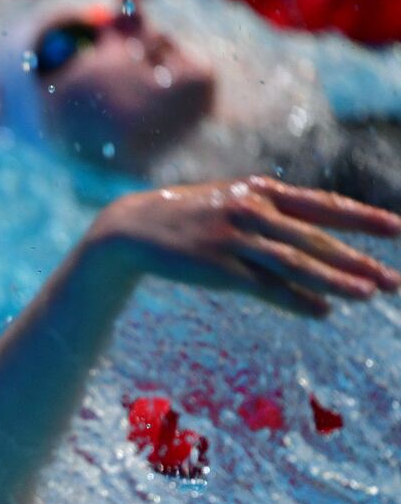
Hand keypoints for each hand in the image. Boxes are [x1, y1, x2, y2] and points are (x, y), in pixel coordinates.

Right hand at [79, 177, 400, 315]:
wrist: (129, 229)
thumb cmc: (185, 218)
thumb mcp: (229, 204)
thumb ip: (270, 214)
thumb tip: (314, 237)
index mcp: (259, 191)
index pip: (322, 205)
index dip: (362, 218)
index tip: (398, 229)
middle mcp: (251, 211)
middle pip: (315, 239)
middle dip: (358, 260)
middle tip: (392, 279)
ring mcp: (233, 239)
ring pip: (297, 263)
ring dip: (336, 281)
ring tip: (368, 294)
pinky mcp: (215, 267)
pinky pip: (265, 287)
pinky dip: (298, 300)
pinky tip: (323, 311)